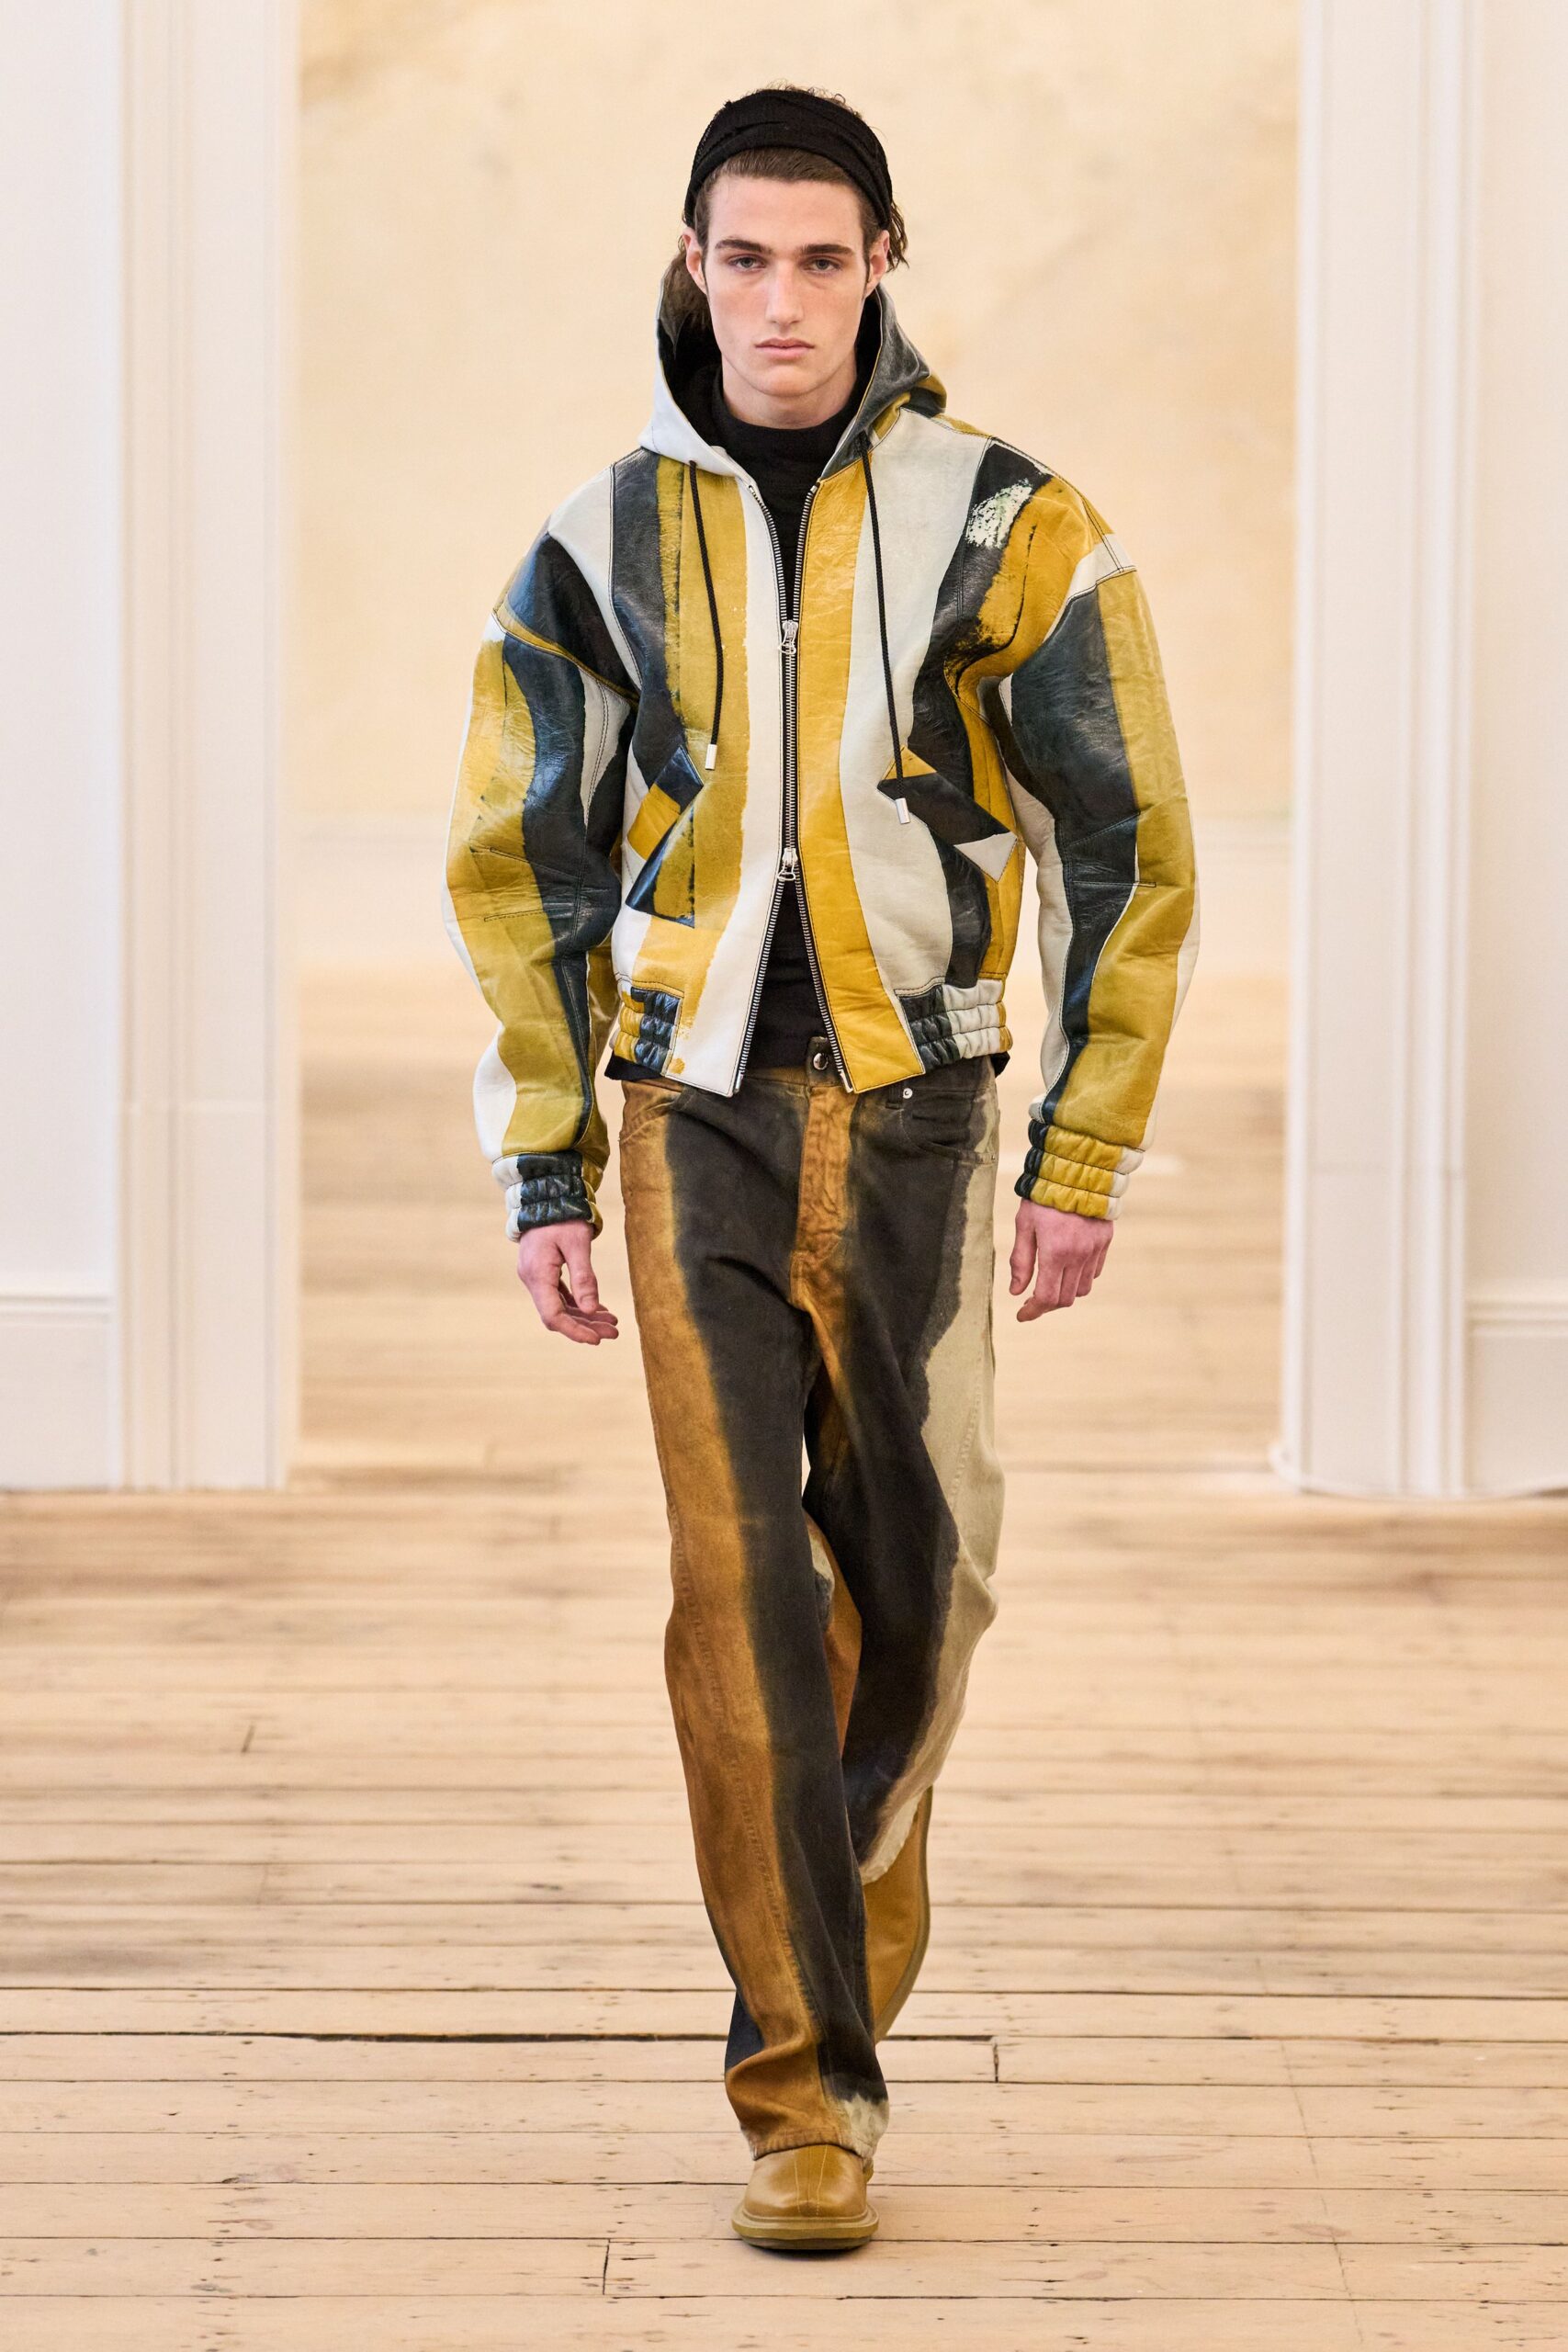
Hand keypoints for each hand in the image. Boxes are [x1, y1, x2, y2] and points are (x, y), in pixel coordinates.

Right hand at [516, 1219, 619, 1343]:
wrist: (546, 1193)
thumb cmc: (563, 1215)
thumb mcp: (578, 1244)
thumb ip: (584, 1278)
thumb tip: (591, 1310)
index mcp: (537, 1274)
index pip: (553, 1315)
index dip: (574, 1331)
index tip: (597, 1339)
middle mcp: (532, 1279)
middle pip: (557, 1315)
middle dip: (586, 1326)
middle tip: (614, 1332)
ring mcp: (535, 1276)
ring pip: (560, 1307)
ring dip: (585, 1317)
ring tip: (612, 1323)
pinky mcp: (542, 1271)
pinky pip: (560, 1295)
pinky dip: (578, 1304)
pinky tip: (598, 1309)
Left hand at [1008, 1198, 1112, 1320]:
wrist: (1076, 1168)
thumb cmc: (1043, 1195)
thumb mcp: (1024, 1225)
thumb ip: (1020, 1261)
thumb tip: (1016, 1292)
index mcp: (1056, 1252)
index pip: (1047, 1297)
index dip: (1033, 1311)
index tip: (1022, 1315)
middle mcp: (1079, 1255)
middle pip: (1065, 1299)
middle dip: (1047, 1304)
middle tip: (1032, 1300)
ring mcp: (1095, 1249)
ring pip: (1082, 1288)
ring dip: (1065, 1291)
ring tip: (1050, 1282)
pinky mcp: (1105, 1241)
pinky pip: (1095, 1272)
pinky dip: (1081, 1277)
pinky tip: (1067, 1267)